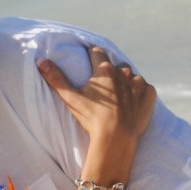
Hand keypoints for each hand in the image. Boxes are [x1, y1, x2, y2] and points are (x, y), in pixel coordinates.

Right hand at [38, 46, 155, 146]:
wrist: (116, 137)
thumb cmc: (91, 117)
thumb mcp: (71, 98)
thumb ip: (56, 79)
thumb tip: (41, 61)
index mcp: (104, 69)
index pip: (97, 53)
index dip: (92, 55)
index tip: (89, 57)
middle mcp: (123, 71)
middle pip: (116, 66)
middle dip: (111, 72)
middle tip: (105, 85)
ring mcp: (138, 82)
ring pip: (131, 77)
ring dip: (126, 82)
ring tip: (120, 95)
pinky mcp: (149, 94)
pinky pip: (145, 89)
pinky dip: (140, 94)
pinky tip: (133, 103)